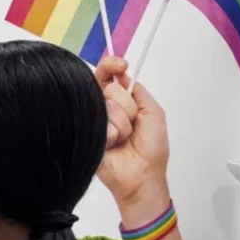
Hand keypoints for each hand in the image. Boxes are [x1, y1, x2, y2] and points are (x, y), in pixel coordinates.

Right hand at [94, 57, 169, 210]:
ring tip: (123, 139)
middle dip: (126, 106)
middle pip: (108, 88)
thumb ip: (138, 91)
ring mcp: (93, 120)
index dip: (111, 65)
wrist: (141, 175)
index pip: (108, 74)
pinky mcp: (85, 133)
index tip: (121, 65)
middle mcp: (104, 108)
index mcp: (120, 100)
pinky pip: (100, 123)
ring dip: (122, 124)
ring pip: (106, 106)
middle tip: (132, 123)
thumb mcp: (154, 112)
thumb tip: (123, 75)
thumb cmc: (151, 149)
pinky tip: (113, 146)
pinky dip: (112, 135)